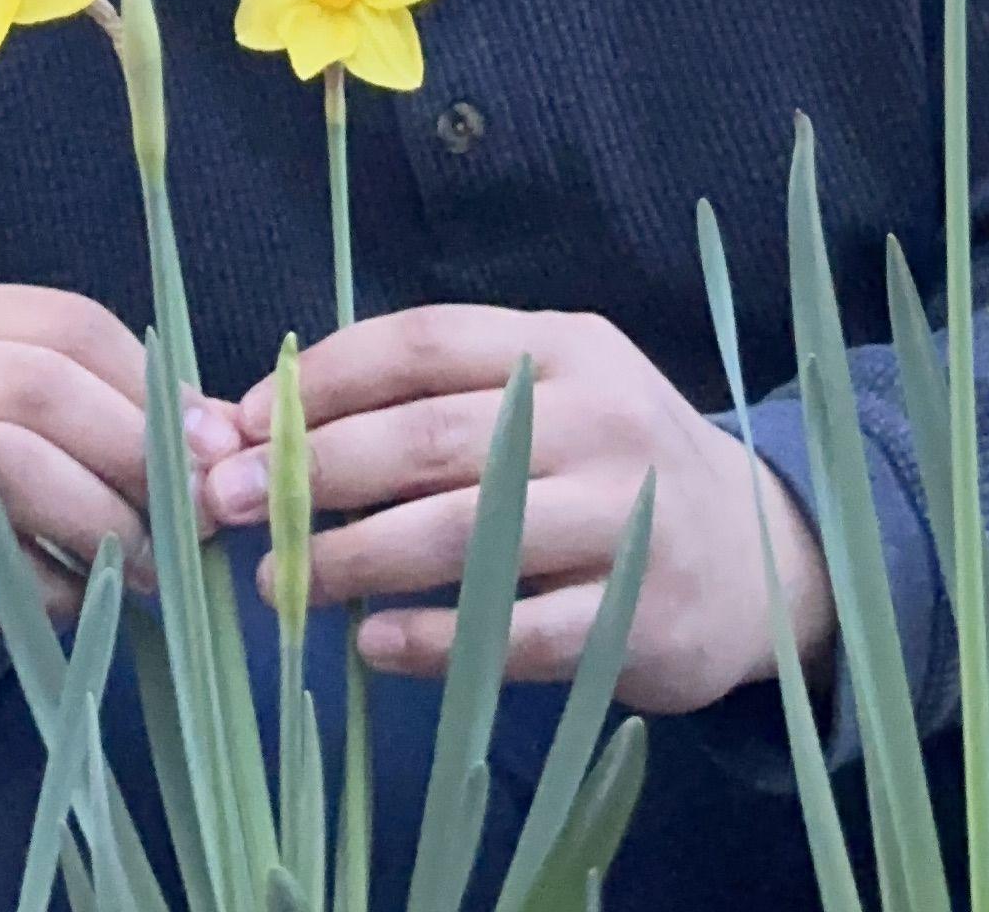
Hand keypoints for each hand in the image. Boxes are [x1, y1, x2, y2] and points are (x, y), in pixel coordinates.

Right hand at [0, 282, 247, 686]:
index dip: (153, 387)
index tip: (215, 450)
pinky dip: (49, 584)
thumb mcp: (33, 428)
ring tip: (151, 564)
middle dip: (135, 455)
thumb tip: (224, 437)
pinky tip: (78, 597)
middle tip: (194, 519)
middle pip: (42, 387)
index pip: (69, 325)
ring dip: (102, 519)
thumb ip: (116, 414)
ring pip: (9, 465)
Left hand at [213, 306, 830, 714]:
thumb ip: (420, 404)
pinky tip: (372, 646)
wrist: (759, 554)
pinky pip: (516, 631)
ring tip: (281, 580)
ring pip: (465, 532)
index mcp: (560, 345)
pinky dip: (433, 640)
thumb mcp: (538, 401)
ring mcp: (621, 517)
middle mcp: (595, 418)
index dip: (322, 379)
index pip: (419, 342)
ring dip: (356, 558)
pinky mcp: (636, 615)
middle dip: (314, 469)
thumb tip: (254, 423)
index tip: (241, 421)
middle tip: (229, 502)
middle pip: (429, 436)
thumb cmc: (607, 464)